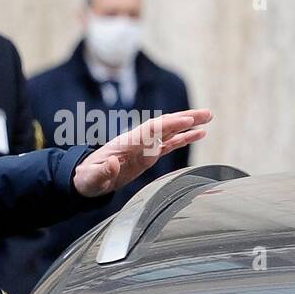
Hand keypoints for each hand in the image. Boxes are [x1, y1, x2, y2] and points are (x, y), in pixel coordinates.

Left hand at [72, 108, 211, 197]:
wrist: (85, 180)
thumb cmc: (87, 179)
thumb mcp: (91, 178)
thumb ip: (102, 171)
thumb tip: (113, 164)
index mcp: (125, 144)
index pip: (150, 130)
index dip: (168, 124)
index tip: (186, 120)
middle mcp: (137, 141)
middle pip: (164, 125)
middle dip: (184, 119)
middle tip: (207, 113)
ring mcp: (144, 147)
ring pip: (169, 132)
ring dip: (189, 125)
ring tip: (209, 118)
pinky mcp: (148, 155)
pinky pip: (169, 145)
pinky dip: (184, 139)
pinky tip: (199, 134)